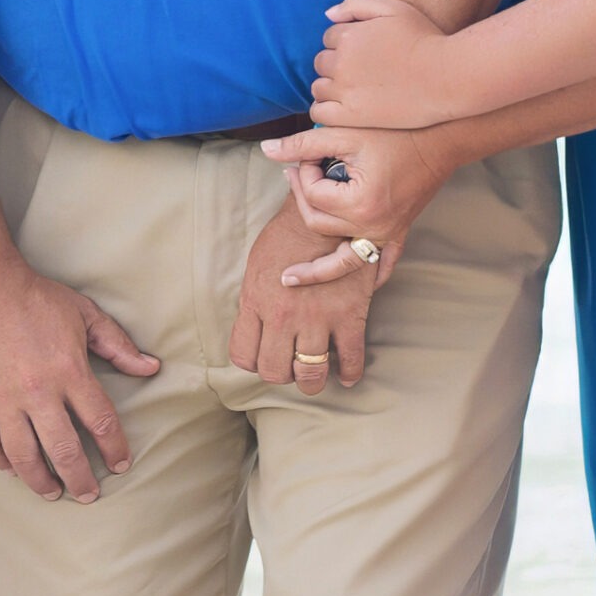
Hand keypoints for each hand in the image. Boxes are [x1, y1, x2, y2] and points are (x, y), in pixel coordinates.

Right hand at [0, 260, 160, 501]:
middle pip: (65, 451)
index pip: (101, 422)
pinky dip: (2, 461)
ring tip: (52, 493)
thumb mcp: (83, 313)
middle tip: (88, 495)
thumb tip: (151, 368)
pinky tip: (13, 469)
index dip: (114, 448)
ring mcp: (4, 399)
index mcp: (69, 371)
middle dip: (80, 480)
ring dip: (41, 481)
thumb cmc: (34, 297)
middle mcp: (38, 392)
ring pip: (25, 456)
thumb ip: (117, 345)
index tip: (120, 464)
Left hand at [228, 197, 382, 397]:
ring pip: (310, 374)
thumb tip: (251, 328)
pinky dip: (350, 373)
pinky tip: (347, 375)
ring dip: (310, 381)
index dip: (251, 361)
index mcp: (256, 302)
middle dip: (279, 373)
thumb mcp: (257, 265)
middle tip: (287, 366)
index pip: (243, 355)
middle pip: (274, 371)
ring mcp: (317, 319)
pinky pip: (351, 358)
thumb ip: (253, 300)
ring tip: (313, 376)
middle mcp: (283, 316)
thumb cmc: (288, 235)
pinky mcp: (349, 316)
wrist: (328, 214)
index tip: (261, 357)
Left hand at [260, 125, 452, 284]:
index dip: (303, 172)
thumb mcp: (344, 134)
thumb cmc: (393, 133)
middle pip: (318, 224)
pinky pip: (382, 264)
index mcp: (358, 204)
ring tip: (292, 279)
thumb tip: (266, 150)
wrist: (439, 140)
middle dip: (303, 198)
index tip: (309, 154)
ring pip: (343, 259)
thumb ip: (303, 145)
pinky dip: (370, 275)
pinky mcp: (398, 233)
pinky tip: (362, 287)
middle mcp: (372, 227)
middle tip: (297, 174)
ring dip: (318, 270)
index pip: (312, 195)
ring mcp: (386, 234)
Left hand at [310, 0, 468, 129]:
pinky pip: (320, 113)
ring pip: (319, 87)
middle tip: (361, 72)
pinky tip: (342, 108)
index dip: (347, 43)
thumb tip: (328, 15)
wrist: (447, 77)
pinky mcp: (351, 116)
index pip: (330, 37)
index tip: (366, 52)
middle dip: (336, 64)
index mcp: (348, 35)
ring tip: (354, 90)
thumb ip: (357, 3)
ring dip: (330, 87)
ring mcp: (344, 91)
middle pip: (321, 62)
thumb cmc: (425, 39)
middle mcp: (341, 63)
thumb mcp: (394, 8)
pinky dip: (325, 109)